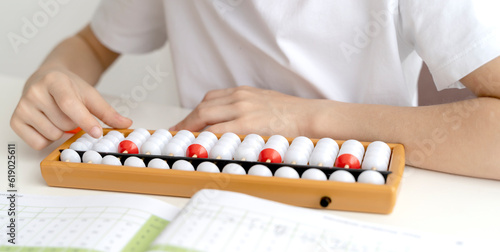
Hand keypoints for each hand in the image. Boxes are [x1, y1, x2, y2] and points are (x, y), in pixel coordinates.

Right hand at [10, 68, 131, 149]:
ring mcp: (23, 106)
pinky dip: (47, 139)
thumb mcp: (90, 95)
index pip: (69, 104)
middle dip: (74, 125)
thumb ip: (107, 111)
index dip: (84, 120)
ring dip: (61, 132)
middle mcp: (35, 91)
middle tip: (72, 114)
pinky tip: (48, 125)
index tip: (97, 133)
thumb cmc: (69, 88)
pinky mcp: (15, 120)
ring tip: (59, 117)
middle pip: (63, 124)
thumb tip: (126, 124)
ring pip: (52, 135)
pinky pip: (37, 143)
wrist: (47, 79)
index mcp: (55, 81)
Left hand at [171, 86, 322, 136]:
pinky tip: (199, 145)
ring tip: (183, 142)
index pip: (210, 99)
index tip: (186, 122)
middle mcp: (239, 98)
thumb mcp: (264, 102)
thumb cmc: (289, 113)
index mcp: (243, 92)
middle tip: (176, 133)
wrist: (308, 116)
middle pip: (203, 107)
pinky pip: (219, 130)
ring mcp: (242, 110)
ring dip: (192, 130)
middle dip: (187, 121)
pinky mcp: (247, 124)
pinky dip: (206, 138)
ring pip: (206, 117)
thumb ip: (246, 107)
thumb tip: (232, 120)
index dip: (195, 112)